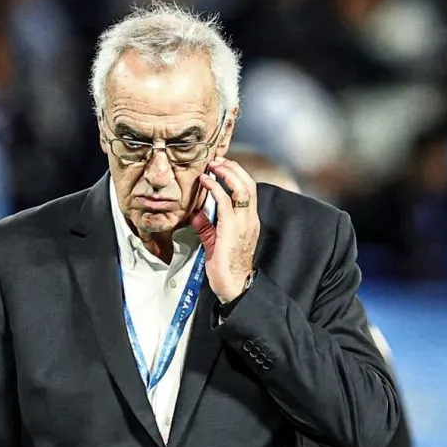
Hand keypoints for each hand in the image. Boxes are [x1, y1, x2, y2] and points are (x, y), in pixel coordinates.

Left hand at [193, 158, 260, 303]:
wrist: (233, 286)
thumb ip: (207, 227)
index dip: (236, 175)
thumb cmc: (225, 268)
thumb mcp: (214, 242)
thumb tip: (196, 213)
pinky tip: (206, 181)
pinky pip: (226, 201)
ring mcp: (243, 223)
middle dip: (233, 168)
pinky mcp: (232, 228)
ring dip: (227, 172)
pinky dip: (215, 187)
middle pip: (248, 183)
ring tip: (213, 165)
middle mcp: (250, 219)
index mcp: (249, 221)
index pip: (248, 190)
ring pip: (241, 187)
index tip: (221, 167)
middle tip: (217, 160)